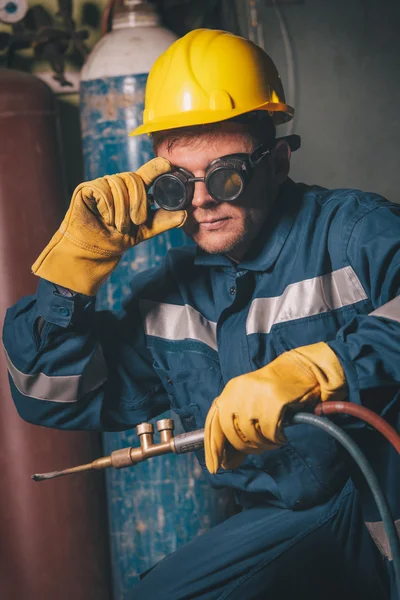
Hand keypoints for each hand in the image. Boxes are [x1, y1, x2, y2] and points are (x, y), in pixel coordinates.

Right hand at [32, 158, 185, 294]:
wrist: (94, 252)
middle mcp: (118, 184)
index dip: (157, 166)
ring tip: (118, 225)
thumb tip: (184, 215)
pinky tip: (105, 218)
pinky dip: (108, 208)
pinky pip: (103, 191)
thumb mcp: (144, 231)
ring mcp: (102, 185)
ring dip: (122, 210)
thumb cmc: (116, 240)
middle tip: (135, 221)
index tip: (168, 165)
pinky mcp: (87, 189)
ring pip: (119, 186)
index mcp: (133, 191)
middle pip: (133, 179)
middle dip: (137, 203)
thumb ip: (162, 221)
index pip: (148, 172)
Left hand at [204, 342, 346, 473]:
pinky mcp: (273, 400)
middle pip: (231, 434)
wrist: (303, 369)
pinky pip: (269, 432)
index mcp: (229, 391)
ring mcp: (255, 395)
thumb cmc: (277, 390)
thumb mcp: (250, 401)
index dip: (212, 448)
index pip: (213, 423)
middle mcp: (237, 391)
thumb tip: (226, 460)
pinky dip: (276, 438)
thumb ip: (237, 425)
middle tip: (259, 448)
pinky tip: (281, 434)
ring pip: (251, 436)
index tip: (215, 467)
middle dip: (245, 447)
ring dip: (263, 444)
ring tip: (273, 437)